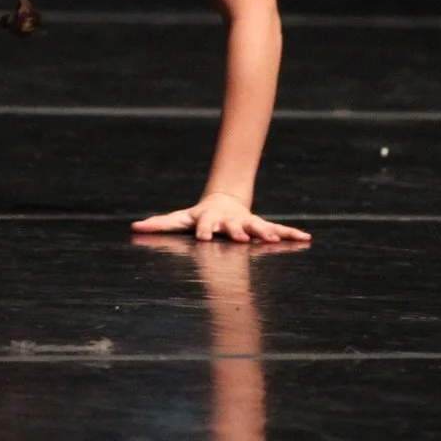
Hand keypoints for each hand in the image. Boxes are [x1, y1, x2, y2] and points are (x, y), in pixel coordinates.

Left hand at [131, 191, 309, 242]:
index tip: (204, 237)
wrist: (222, 202)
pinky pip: (278, 229)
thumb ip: (158, 224)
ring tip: (276, 239)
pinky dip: (292, 234)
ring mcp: (247, 222)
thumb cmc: (197, 216)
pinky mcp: (259, 225)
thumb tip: (134, 227)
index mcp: (209, 220)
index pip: (205, 226)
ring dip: (267, 233)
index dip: (204, 230)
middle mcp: (230, 221)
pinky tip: (306, 238)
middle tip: (243, 238)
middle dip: (239, 232)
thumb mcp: (178, 219)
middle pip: (234, 227)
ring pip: (258, 227)